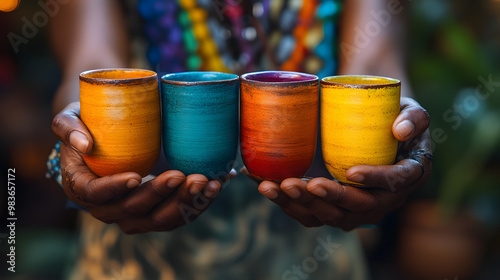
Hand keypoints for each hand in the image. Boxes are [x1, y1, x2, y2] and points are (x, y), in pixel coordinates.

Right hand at [52, 102, 233, 233]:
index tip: (135, 175)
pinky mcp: (157, 212)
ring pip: (159, 219)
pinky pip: (178, 216)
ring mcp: (134, 214)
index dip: (113, 188)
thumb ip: (68, 126)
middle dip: (159, 194)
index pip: (95, 194)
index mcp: (83, 187)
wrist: (107, 139)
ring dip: (184, 203)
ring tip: (205, 181)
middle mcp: (108, 208)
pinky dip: (199, 203)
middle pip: (133, 210)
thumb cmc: (87, 126)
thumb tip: (84, 143)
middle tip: (180, 174)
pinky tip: (217, 184)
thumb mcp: (70, 119)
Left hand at [255, 97, 431, 230]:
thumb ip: (413, 117)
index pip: (394, 183)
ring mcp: (357, 207)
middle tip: (302, 183)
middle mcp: (383, 199)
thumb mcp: (410, 109)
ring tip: (275, 186)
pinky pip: (311, 214)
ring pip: (330, 215)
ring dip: (301, 204)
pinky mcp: (333, 206)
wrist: (373, 128)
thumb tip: (400, 129)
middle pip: (357, 208)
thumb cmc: (394, 116)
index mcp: (407, 175)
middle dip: (329, 197)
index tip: (350, 171)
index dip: (374, 179)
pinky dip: (287, 204)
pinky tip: (265, 187)